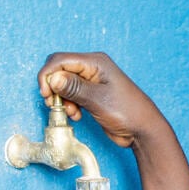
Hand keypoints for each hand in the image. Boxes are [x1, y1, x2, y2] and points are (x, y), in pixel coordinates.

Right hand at [36, 52, 171, 150]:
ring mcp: (92, 82)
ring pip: (63, 85)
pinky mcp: (91, 96)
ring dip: (61, 99)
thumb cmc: (127, 111)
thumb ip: (73, 88)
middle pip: (60, 71)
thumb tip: (52, 78)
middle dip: (53, 87)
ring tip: (71, 113)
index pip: (60, 60)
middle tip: (53, 103)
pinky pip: (71, 96)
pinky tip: (77, 116)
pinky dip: (69, 105)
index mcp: (95, 62)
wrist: (142, 130)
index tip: (45, 93)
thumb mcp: (97, 99)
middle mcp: (92, 69)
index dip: (48, 75)